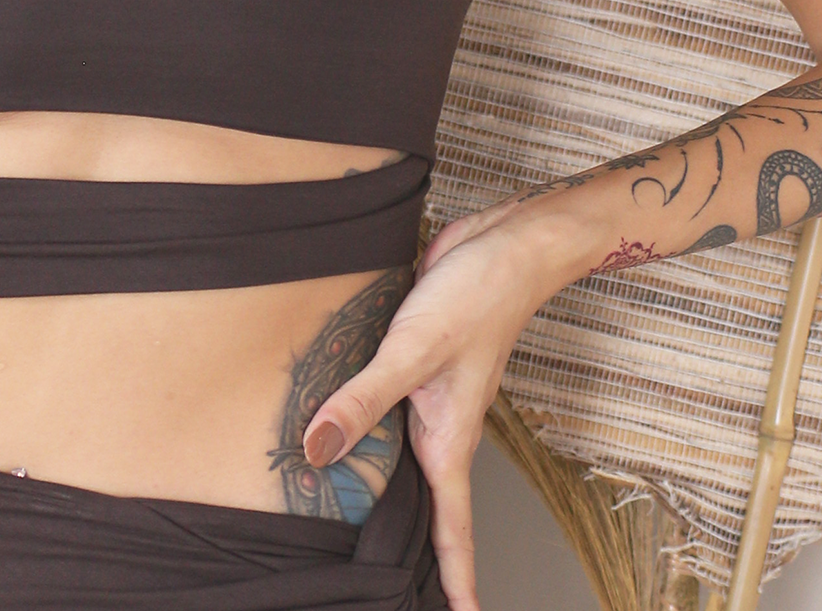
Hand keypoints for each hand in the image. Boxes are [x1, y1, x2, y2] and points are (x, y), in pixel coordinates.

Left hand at [301, 214, 557, 610]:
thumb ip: (362, 400)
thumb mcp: (412, 351)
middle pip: (428, 508)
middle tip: (396, 593)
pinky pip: (387, 410)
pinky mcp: (413, 363)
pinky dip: (370, 430)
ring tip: (358, 529)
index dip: (455, 583)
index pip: (452, 531)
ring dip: (388, 493)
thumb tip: (315, 451)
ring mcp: (428, 396)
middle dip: (420, 555)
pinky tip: (343, 431)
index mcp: (449, 440)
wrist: (506, 246)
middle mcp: (440, 427)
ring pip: (403, 459)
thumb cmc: (476, 298)